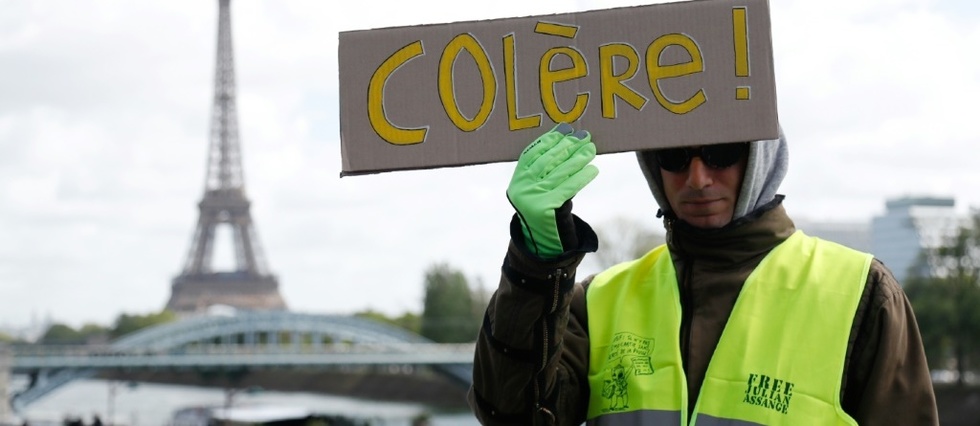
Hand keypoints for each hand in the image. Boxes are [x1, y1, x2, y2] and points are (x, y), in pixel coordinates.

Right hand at [507, 123, 598, 257]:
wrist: (542, 242)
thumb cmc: (546, 208)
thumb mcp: (540, 187)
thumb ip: (548, 167)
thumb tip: (569, 136)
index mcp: (517, 179)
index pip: (532, 152)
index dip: (550, 139)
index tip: (567, 129)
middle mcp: (521, 187)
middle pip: (547, 160)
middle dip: (567, 146)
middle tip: (584, 136)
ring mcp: (532, 198)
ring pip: (559, 173)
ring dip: (578, 159)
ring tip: (591, 149)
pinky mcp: (545, 208)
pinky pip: (568, 188)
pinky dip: (582, 177)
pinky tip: (592, 169)